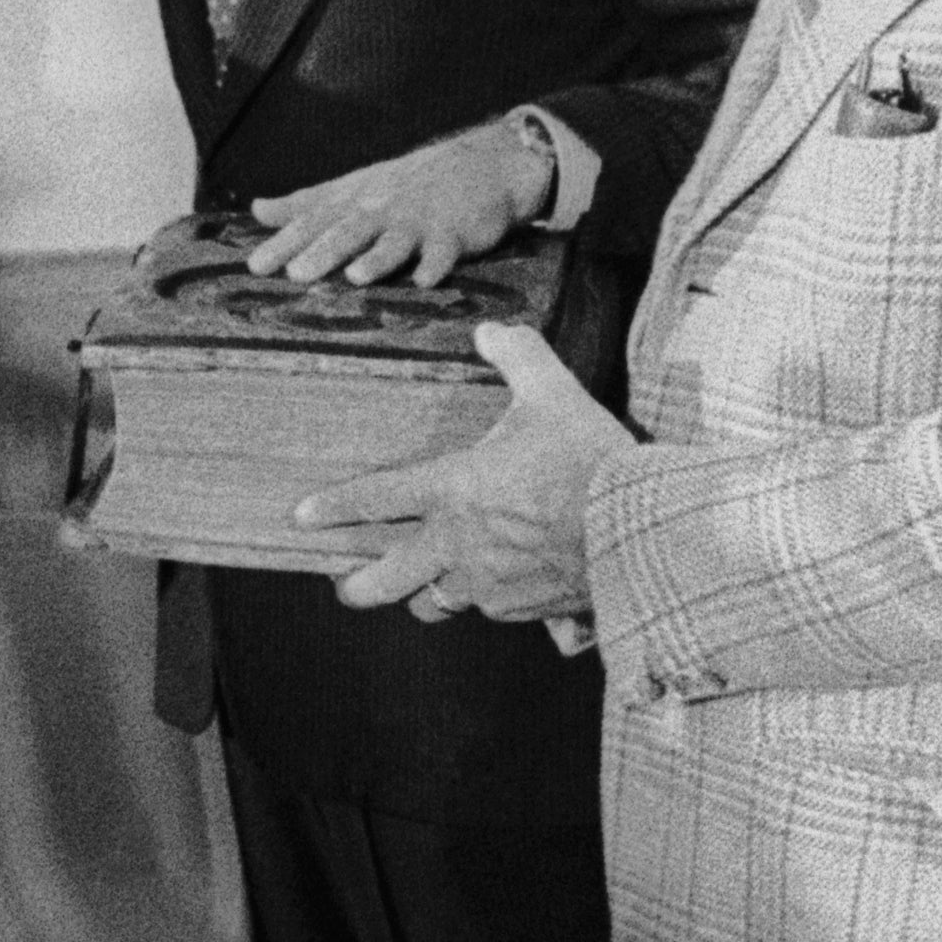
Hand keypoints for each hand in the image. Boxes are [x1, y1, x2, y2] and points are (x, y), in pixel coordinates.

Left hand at [250, 118, 549, 290]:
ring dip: (377, 258)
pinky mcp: (454, 233)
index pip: (314, 220)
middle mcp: (382, 208)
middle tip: (295, 274)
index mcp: (356, 200)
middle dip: (322, 251)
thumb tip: (256, 209)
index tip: (255, 266)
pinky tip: (425, 281)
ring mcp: (419, 220)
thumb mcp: (354, 188)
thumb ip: (305, 203)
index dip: (284, 242)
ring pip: (394, 240)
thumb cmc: (408, 184)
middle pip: (349, 230)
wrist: (480, 165)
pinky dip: (436, 265)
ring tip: (355, 276)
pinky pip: (444, 251)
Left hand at [314, 322, 622, 632]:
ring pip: (435, 604)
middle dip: (358, 586)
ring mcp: (487, 587)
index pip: (376, 500)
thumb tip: (489, 329)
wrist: (640, 530)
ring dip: (425, 595)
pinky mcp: (521, 612)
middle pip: (385, 583)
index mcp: (454, 491)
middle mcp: (458, 548)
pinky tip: (505, 587)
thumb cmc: (592, 461)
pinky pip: (492, 611)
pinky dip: (492, 599)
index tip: (302, 517)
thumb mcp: (554, 392)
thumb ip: (518, 354)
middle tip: (345, 584)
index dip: (334, 508)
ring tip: (426, 585)